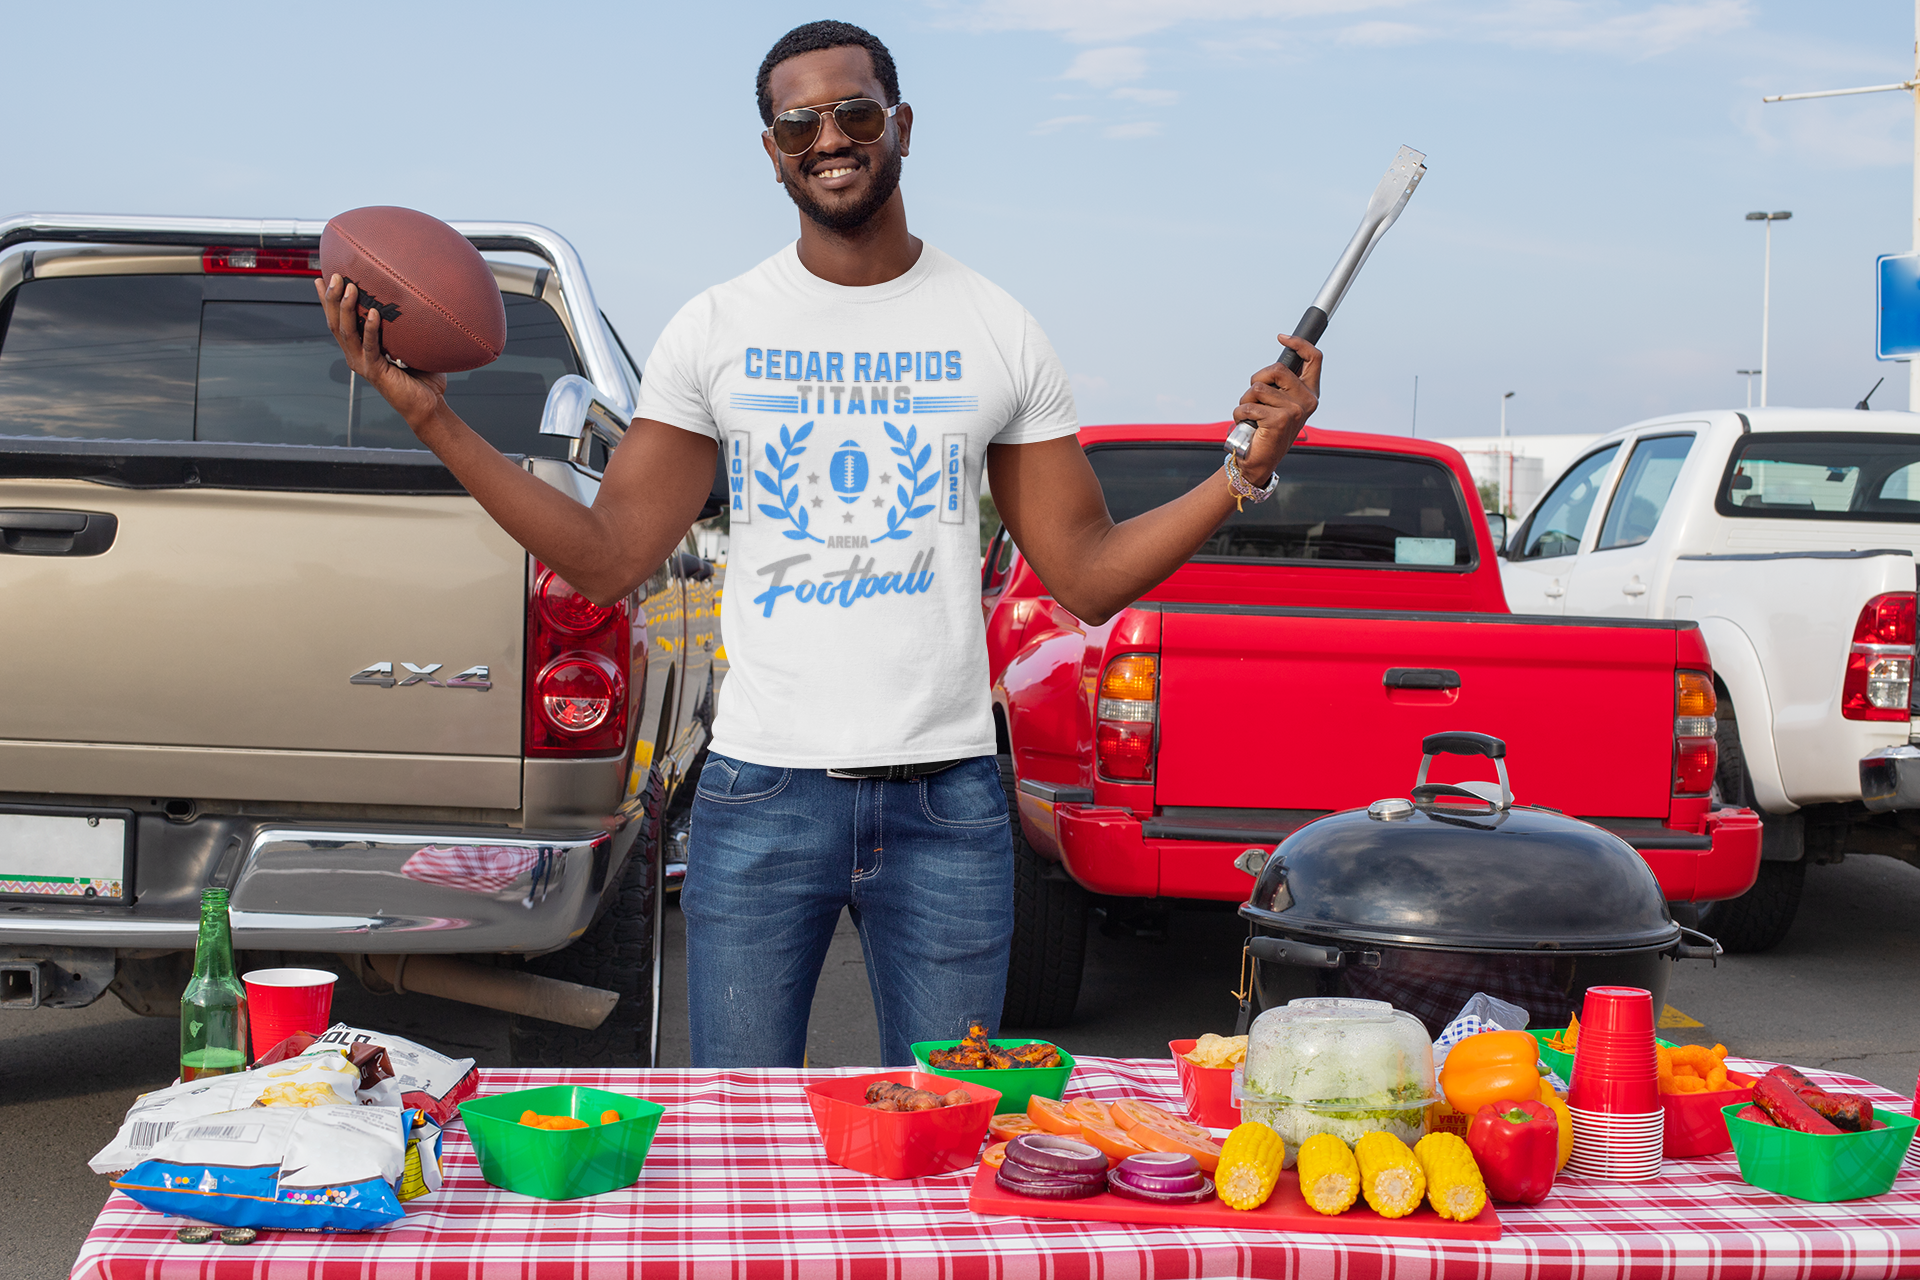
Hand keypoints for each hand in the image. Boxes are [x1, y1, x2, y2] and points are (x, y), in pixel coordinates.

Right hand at [316, 274, 447, 432]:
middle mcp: (356, 356)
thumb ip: (406, 328)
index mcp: (360, 349)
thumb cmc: (423, 379)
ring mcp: (364, 364)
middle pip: (335, 323)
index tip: (320, 279)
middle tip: (334, 275)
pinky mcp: (376, 371)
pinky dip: (370, 329)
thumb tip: (415, 302)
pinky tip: (372, 313)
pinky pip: (370, 346)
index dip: (327, 301)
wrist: (428, 407)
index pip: (338, 321)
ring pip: (346, 332)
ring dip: (346, 309)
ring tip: (350, 288)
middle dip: (331, 298)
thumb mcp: (411, 347)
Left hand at [1232, 332, 1320, 481]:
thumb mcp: (1276, 401)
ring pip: (1257, 387)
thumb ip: (1280, 383)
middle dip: (1256, 380)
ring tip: (1251, 416)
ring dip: (1245, 400)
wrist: (1258, 461)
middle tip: (1254, 398)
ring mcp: (1295, 410)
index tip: (1281, 338)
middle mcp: (1307, 401)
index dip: (1299, 343)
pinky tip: (1248, 425)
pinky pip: (1248, 405)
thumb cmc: (1264, 429)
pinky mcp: (1280, 419)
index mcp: (1309, 393)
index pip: (1314, 359)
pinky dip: (1240, 414)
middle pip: (1276, 369)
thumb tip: (1278, 359)